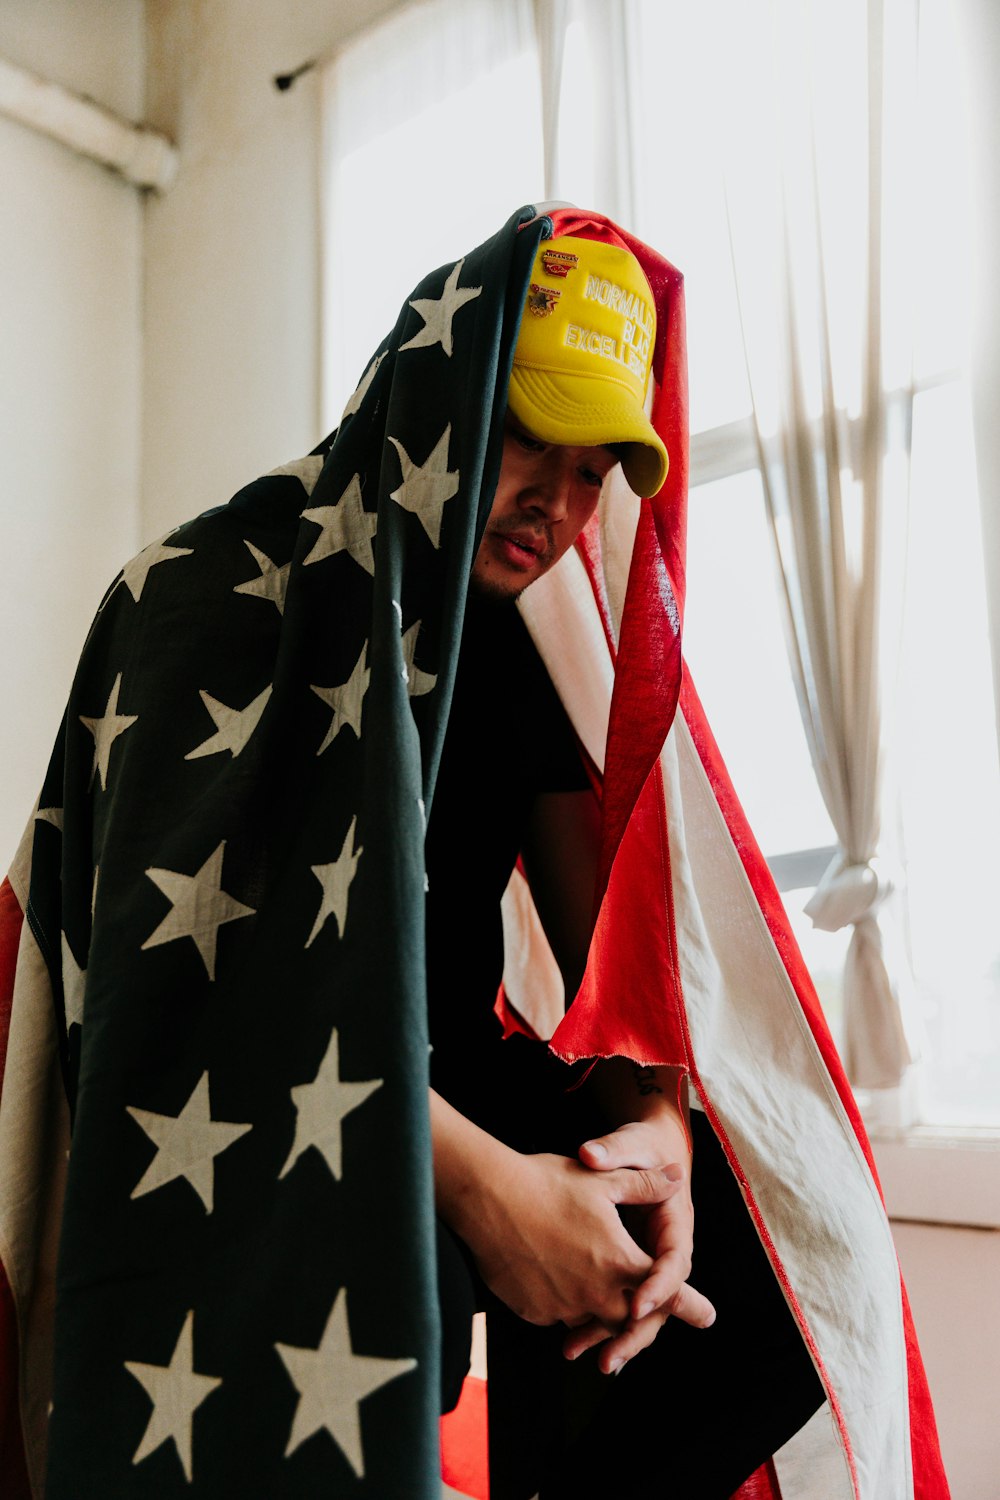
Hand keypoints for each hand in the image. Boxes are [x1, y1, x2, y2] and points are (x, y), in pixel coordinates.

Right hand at [454, 1148, 684, 1329]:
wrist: (487, 1196)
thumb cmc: (546, 1183)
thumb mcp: (602, 1179)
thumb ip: (644, 1184)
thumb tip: (675, 1176)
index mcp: (619, 1261)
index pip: (665, 1291)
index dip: (688, 1304)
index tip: (707, 1315)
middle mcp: (596, 1293)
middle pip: (630, 1316)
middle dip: (640, 1314)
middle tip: (645, 1310)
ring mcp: (563, 1306)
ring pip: (593, 1319)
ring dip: (600, 1310)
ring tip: (597, 1295)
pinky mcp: (534, 1311)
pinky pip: (560, 1317)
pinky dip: (567, 1306)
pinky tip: (560, 1283)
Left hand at [564, 1119, 715, 1372]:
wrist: (648, 1151)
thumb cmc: (643, 1147)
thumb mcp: (633, 1143)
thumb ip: (613, 1150)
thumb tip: (590, 1154)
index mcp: (676, 1224)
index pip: (673, 1263)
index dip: (657, 1287)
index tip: (635, 1305)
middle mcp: (665, 1252)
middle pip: (658, 1303)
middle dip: (633, 1333)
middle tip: (608, 1358)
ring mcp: (646, 1265)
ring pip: (636, 1312)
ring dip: (610, 1336)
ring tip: (576, 1353)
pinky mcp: (627, 1270)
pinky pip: (617, 1303)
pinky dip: (598, 1324)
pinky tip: (570, 1341)